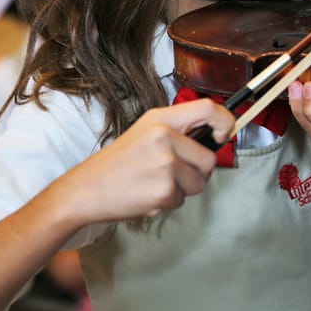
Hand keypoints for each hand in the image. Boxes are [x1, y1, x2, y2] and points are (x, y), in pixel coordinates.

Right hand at [54, 98, 233, 223]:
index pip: (207, 108)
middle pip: (209, 158)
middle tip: (172, 172)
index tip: (223, 135)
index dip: (224, 121)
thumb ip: (178, 130)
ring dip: (183, 188)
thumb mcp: (145, 131)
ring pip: (199, 183)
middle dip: (198, 171)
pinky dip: (168, 201)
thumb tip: (215, 136)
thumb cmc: (118, 162)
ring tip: (155, 182)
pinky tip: (147, 194)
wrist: (85, 189)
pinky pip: (183, 200)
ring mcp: (165, 166)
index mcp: (160, 119)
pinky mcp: (163, 192)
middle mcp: (165, 138)